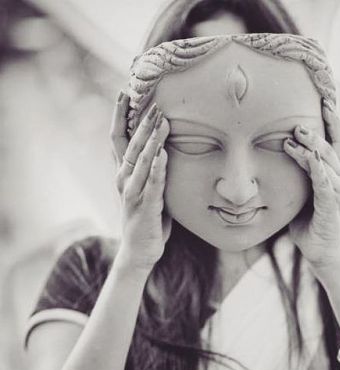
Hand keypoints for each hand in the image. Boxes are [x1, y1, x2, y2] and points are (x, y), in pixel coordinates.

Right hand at [110, 91, 170, 271]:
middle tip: (152, 100)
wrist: (139, 252)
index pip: (118, 138)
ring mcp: (133, 194)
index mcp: (123, 173)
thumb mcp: (148, 190)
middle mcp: (124, 180)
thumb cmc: (148, 219)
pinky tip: (164, 154)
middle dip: (141, 122)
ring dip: (151, 140)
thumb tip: (166, 149)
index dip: (121, 115)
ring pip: (140, 161)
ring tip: (162, 120)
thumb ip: (152, 171)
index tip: (126, 92)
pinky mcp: (145, 208)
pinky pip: (152, 185)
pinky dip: (158, 169)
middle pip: (129, 144)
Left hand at [283, 98, 339, 270]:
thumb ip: (291, 178)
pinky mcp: (332, 202)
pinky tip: (305, 153)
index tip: (322, 98)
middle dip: (320, 125)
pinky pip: (323, 179)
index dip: (330, 119)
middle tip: (306, 107)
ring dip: (312, 143)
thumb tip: (267, 162)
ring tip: (297, 130)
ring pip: (326, 158)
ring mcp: (338, 189)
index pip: (334, 140)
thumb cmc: (308, 225)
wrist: (321, 252)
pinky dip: (314, 165)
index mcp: (332, 174)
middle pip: (333, 143)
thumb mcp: (297, 196)